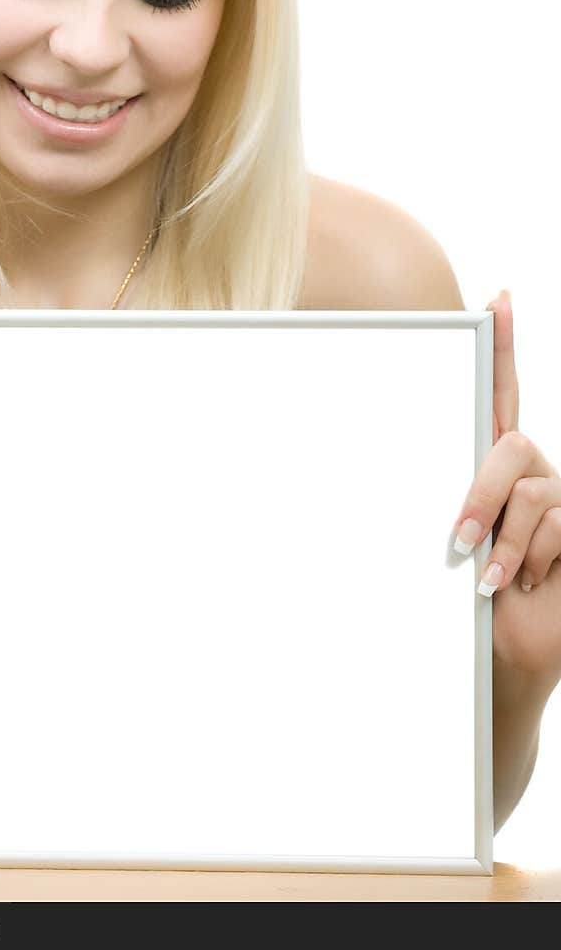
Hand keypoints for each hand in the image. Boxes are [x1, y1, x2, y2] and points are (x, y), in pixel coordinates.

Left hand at [451, 290, 560, 681]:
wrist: (502, 648)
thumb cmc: (469, 595)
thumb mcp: (454, 541)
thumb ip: (450, 506)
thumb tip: (404, 485)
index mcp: (497, 463)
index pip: (502, 394)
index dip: (503, 347)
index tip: (496, 301)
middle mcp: (533, 471)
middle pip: (510, 445)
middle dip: (480, 493)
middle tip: (455, 541)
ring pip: (531, 492)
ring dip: (502, 541)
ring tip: (486, 578)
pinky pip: (556, 523)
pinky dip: (528, 558)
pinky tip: (521, 583)